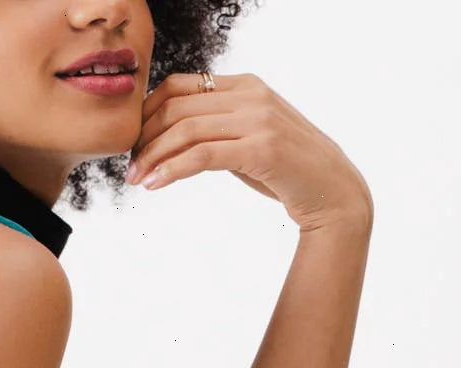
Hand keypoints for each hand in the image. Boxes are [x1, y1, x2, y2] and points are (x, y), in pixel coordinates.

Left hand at [126, 72, 372, 232]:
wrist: (330, 189)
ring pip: (185, 131)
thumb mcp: (246, 136)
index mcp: (245, 85)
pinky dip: (171, 170)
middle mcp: (251, 95)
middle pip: (176, 108)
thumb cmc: (283, 168)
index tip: (133, 143)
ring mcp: (258, 120)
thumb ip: (216, 127)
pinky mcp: (261, 149)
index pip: (179, 86)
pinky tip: (155, 185)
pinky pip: (201, 155)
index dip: (147, 112)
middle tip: (129, 168)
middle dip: (144, 139)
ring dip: (152, 157)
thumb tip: (169, 134)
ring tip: (137, 180)